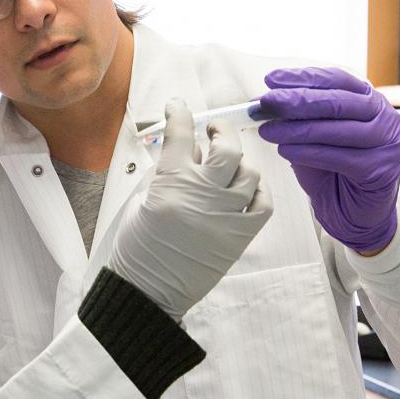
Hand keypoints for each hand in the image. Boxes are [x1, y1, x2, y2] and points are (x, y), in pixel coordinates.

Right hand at [109, 98, 272, 322]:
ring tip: (229, 164)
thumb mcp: (142, 202)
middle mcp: (202, 194)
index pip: (180, 133)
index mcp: (170, 183)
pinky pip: (262, 204)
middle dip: (221, 132)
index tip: (179, 106)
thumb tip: (187, 151)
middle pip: (226, 147)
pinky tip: (247, 190)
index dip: (180, 113)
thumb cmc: (137, 249)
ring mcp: (225, 215)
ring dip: (239, 162)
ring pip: (249, 173)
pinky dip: (258, 192)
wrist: (147, 292)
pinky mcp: (239, 236)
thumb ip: (167, 173)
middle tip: (214, 131)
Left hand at [258, 67, 399, 253]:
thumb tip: (260, 105)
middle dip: (296, 101)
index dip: (303, 77)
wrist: (354, 213)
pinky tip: (284, 150)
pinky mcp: (381, 169)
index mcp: (368, 100)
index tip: (271, 80)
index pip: (336, 79)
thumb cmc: (332, 172)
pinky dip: (308, 152)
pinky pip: (338, 157)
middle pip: (337, 102)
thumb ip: (296, 120)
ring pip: (336, 129)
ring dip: (296, 129)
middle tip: (266, 103)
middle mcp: (384, 116)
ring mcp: (387, 142)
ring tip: (267, 130)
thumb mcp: (312, 139)